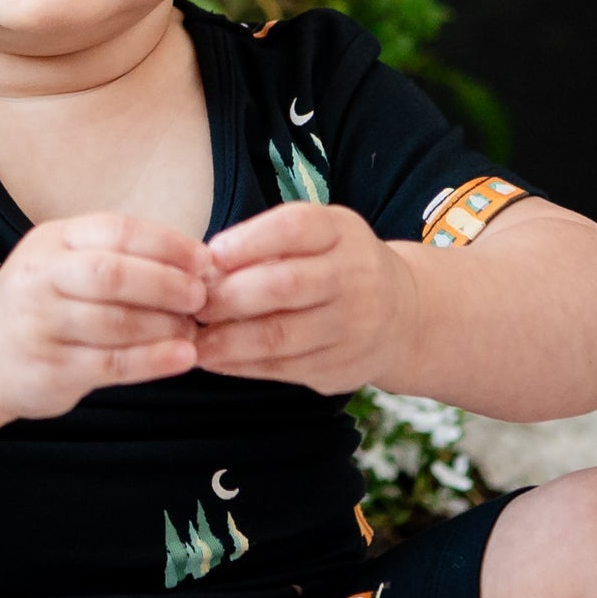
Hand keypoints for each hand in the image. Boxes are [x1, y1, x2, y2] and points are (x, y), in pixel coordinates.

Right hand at [0, 214, 211, 422]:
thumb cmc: (42, 301)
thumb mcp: (67, 261)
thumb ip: (121, 258)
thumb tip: (199, 264)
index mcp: (54, 241)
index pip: (117, 231)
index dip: (168, 244)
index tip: (206, 260)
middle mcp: (41, 278)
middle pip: (113, 274)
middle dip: (167, 284)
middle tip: (202, 297)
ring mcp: (40, 326)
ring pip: (114, 323)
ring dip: (165, 326)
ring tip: (194, 329)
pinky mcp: (49, 370)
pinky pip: (110, 365)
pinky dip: (153, 361)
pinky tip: (182, 358)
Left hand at [196, 203, 415, 393]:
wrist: (403, 316)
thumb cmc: (336, 265)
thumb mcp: (319, 235)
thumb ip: (268, 243)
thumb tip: (204, 266)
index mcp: (342, 232)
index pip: (294, 228)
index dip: (247, 242)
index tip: (209, 256)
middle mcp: (354, 277)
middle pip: (284, 285)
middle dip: (228, 296)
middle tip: (193, 303)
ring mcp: (352, 326)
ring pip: (279, 336)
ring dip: (226, 340)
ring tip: (192, 339)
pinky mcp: (340, 367)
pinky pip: (281, 369)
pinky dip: (239, 365)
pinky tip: (213, 359)